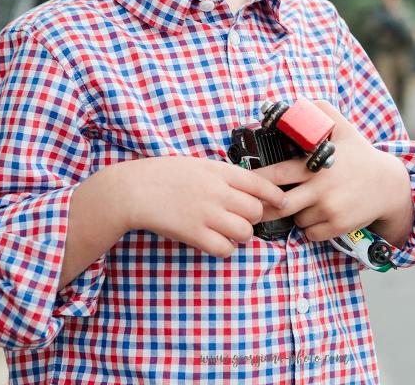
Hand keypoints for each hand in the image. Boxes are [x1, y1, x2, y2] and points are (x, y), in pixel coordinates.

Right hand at [114, 156, 285, 257]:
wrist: (133, 189)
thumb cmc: (164, 175)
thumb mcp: (198, 165)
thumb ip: (224, 176)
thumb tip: (250, 190)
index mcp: (220, 171)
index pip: (260, 184)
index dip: (275, 196)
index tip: (281, 203)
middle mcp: (218, 192)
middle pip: (256, 211)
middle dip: (252, 218)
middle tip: (239, 218)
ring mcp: (207, 214)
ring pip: (245, 232)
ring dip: (240, 235)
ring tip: (227, 231)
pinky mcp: (194, 234)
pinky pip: (224, 249)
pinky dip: (224, 249)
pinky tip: (214, 242)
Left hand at [252, 100, 413, 243]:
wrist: (389, 184)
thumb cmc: (359, 154)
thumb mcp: (342, 127)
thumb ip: (319, 112)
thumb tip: (291, 105)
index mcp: (315, 165)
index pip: (277, 174)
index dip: (257, 180)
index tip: (245, 182)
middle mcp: (321, 189)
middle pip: (280, 204)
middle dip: (265, 207)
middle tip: (257, 205)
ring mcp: (330, 209)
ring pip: (296, 219)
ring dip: (295, 214)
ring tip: (306, 202)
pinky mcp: (338, 226)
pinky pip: (311, 233)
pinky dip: (310, 228)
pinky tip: (318, 214)